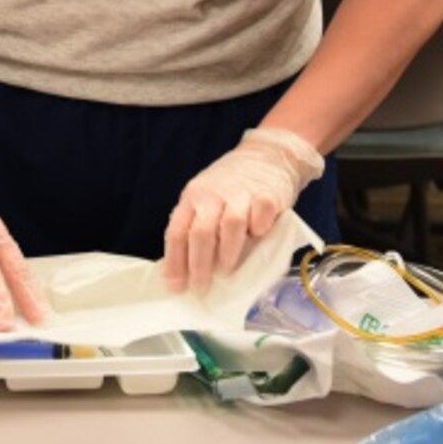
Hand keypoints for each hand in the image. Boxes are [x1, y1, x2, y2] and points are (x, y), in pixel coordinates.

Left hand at [163, 127, 324, 293]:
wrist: (266, 155)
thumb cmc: (232, 186)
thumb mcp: (205, 200)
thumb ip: (193, 228)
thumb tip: (177, 270)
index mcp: (192, 197)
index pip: (177, 232)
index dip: (175, 262)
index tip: (176, 286)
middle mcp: (212, 194)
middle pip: (201, 233)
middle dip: (199, 265)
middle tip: (201, 287)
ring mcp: (240, 193)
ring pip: (230, 227)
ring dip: (227, 254)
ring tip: (226, 271)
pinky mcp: (267, 195)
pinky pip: (260, 216)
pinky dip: (259, 230)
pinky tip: (257, 237)